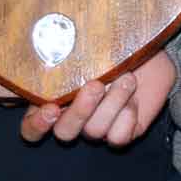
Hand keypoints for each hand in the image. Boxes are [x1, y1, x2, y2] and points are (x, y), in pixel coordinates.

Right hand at [19, 52, 173, 147]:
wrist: (148, 51)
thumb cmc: (112, 43)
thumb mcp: (87, 44)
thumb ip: (65, 53)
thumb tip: (52, 43)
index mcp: (55, 98)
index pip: (31, 127)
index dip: (37, 125)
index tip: (51, 108)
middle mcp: (74, 117)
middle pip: (64, 133)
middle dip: (80, 110)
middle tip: (96, 85)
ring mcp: (98, 127)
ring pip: (94, 131)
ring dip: (112, 103)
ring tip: (128, 78)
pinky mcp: (123, 133)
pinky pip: (118, 138)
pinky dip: (127, 117)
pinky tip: (135, 98)